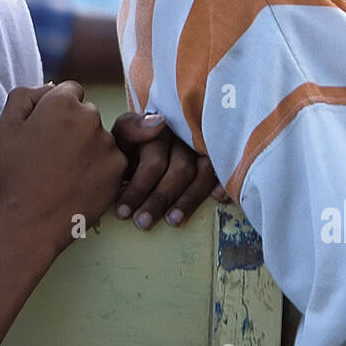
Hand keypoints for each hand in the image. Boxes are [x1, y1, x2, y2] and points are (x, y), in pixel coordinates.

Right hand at [0, 82, 127, 254]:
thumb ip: (25, 97)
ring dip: (87, 148)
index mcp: (61, 104)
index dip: (57, 110)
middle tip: (53, 155)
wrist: (29, 223)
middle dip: (74, 127)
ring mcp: (107, 144)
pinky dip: (99, 169)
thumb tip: (48, 87)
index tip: (48, 130)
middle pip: (86, 113)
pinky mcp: (118, 169)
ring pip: (100, 137)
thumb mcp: (5, 128)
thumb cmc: (14, 176)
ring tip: (64, 173)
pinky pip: (111, 160)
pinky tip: (78, 183)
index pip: (70, 91)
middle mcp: (90, 117)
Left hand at [109, 112, 225, 230]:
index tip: (123, 212)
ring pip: (202, 173)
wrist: (147, 139)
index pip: (154, 162)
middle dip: (160, 199)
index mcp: (158, 131)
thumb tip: (159, 122)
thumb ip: (131, 128)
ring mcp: (201, 148)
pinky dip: (222, 183)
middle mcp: (183, 137)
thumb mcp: (123, 134)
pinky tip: (218, 199)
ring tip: (172, 222)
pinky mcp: (213, 158)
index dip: (139, 188)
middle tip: (143, 223)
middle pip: (180, 169)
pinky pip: (222, 170)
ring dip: (188, 200)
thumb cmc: (134, 143)